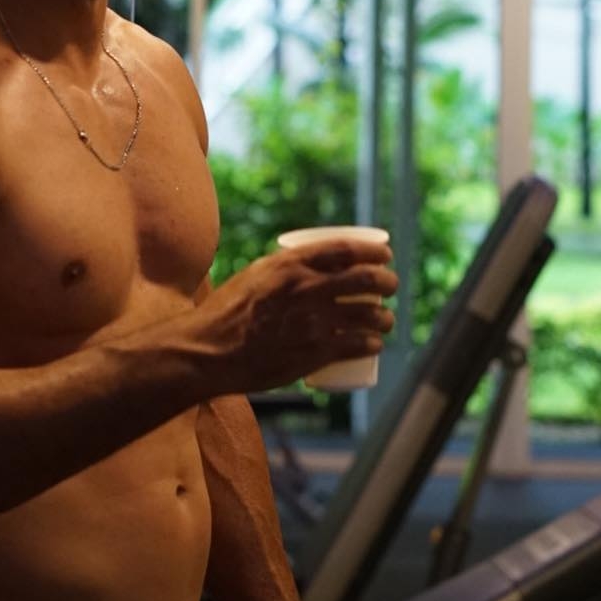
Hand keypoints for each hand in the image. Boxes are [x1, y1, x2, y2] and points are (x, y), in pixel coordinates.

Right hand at [197, 242, 398, 395]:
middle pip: (364, 279)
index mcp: (290, 264)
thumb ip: (282, 269)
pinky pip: (356, 343)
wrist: (209, 350)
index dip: (373, 251)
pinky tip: (375, 343)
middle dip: (387, 281)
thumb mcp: (254, 276)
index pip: (345, 249)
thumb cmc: (226, 312)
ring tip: (386, 320)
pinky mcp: (314, 351)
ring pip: (367, 313)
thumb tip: (307, 265)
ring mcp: (312, 320)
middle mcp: (305, 288)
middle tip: (391, 286)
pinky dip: (372, 342)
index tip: (385, 255)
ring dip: (386, 316)